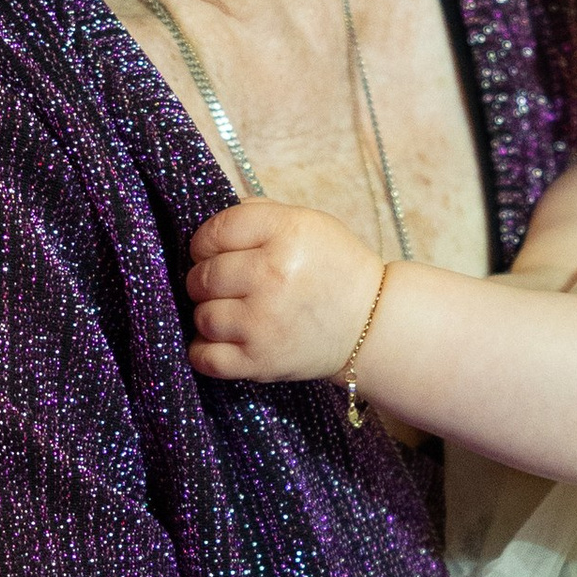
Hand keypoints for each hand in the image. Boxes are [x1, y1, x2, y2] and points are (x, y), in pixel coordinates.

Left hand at [188, 200, 386, 387]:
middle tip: (228, 287)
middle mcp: (273, 276)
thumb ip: (258, 215)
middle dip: (207, 281)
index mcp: (286, 234)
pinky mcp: (261, 361)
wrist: (374, 324)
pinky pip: (205, 358)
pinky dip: (206, 351)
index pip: (215, 231)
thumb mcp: (308, 224)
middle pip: (202, 277)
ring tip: (234, 314)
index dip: (205, 242)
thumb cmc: (335, 270)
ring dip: (211, 316)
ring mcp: (264, 322)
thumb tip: (208, 230)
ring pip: (202, 317)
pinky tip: (223, 342)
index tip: (212, 252)